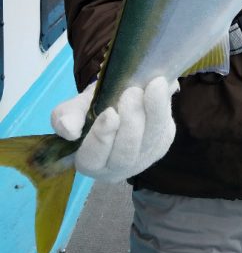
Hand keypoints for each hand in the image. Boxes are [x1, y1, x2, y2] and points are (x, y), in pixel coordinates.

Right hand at [51, 77, 178, 181]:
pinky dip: (164, 108)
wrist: (120, 95)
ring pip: (151, 141)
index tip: (110, 112)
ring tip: (153, 86)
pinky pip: (164, 130)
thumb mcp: (76, 107)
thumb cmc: (93, 106)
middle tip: (132, 92)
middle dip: (131, 122)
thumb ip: (67, 116)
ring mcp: (142, 158)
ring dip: (153, 112)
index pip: (93, 158)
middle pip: (126, 153)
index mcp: (90, 162)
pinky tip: (161, 88)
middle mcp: (117, 167)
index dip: (101, 137)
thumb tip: (68, 130)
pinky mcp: (161, 143)